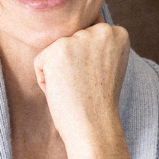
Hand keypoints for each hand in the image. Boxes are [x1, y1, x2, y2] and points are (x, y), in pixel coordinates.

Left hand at [34, 23, 132, 158]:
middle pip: (70, 42)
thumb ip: (97, 45)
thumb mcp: (109, 65)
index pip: (87, 37)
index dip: (87, 64)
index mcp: (118, 33)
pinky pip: (40, 62)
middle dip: (72, 65)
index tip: (97, 80)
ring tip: (75, 89)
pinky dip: (45, 81)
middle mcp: (102, 31)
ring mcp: (80, 38)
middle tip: (86, 86)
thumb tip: (77, 33)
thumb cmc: (98, 103)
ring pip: (55, 52)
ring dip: (59, 73)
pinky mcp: (59, 49)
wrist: (94, 127)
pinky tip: (63, 91)